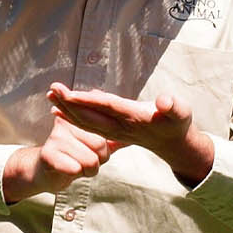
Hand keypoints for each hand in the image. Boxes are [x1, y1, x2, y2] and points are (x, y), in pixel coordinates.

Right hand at [2, 111, 115, 202]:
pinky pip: (75, 169)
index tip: (89, 150)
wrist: (44, 172)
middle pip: (100, 147)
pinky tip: (65, 170)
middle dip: (96, 161)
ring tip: (73, 164)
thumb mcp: (93, 144)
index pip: (107, 132)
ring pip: (90, 160)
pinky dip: (74, 175)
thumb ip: (112, 137)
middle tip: (81, 160)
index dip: (103, 150)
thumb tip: (134, 132)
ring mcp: (57, 137)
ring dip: (86, 170)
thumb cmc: (72, 157)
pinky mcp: (49, 154)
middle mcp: (67, 122)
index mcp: (79, 116)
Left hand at [49, 84, 214, 186]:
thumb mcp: (181, 112)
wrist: (174, 143)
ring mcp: (114, 131)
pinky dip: (73, 117)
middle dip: (69, 104)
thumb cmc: (178, 123)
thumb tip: (164, 101)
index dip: (86, 100)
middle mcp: (120, 126)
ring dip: (67, 110)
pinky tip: (61, 109)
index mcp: (134, 118)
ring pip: (86, 121)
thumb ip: (173, 106)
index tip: (68, 93)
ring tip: (51, 97)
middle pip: (90, 116)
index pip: (106, 107)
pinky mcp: (112, 131)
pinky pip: (89, 124)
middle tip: (52, 89)